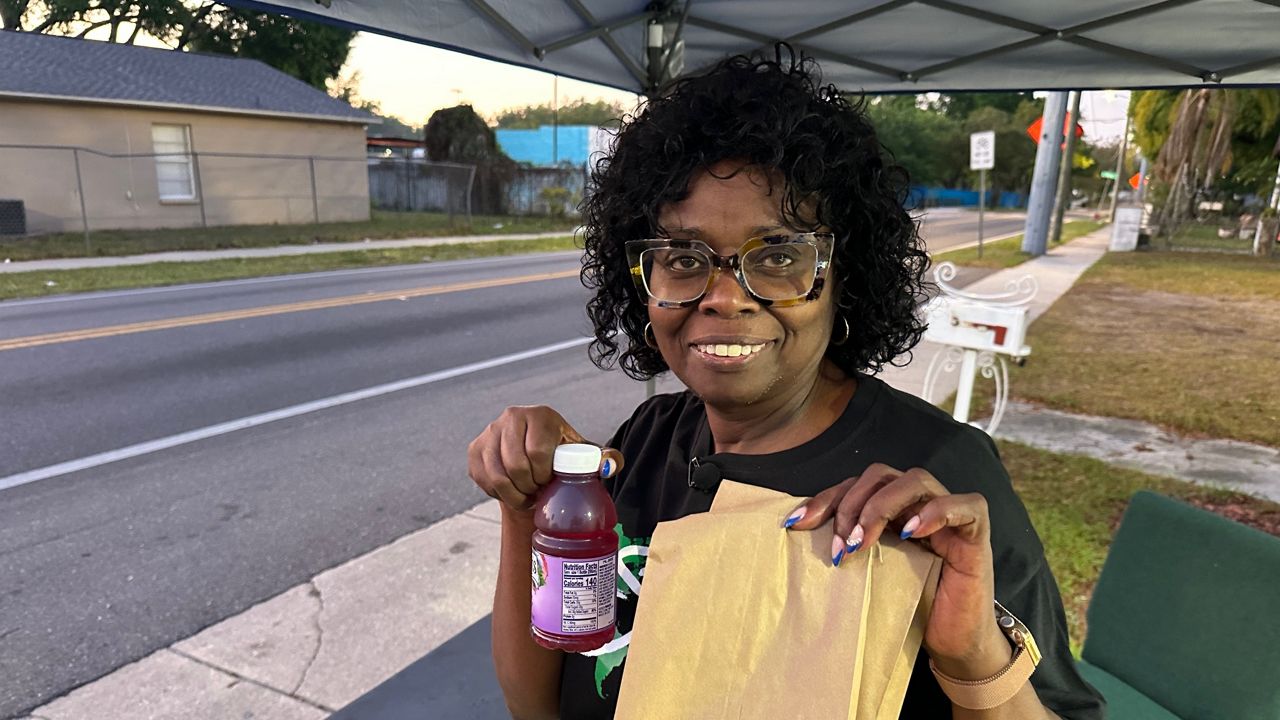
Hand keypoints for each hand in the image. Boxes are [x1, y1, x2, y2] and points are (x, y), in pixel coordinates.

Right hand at [467, 405, 623, 512]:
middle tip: (538, 491)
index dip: (544, 475)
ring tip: (526, 496)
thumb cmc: (562, 456)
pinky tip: (512, 491)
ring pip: (497, 475)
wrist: (532, 458)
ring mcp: (490, 431)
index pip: (537, 452)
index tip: (550, 481)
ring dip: (514, 495)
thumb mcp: (584, 456)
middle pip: (515, 465)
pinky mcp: (475, 448)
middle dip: (529, 486)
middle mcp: (511, 416)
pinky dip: (499, 494)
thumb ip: (605, 459)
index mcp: (540, 415)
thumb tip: (611, 465)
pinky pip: (484, 479)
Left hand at [784, 463, 1009, 675]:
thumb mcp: (867, 575)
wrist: (953, 644)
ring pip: (915, 480)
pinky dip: (936, 511)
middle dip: (850, 504)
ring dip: (881, 506)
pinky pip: (966, 504)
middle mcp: (918, 504)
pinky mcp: (976, 533)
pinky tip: (911, 532)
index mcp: (890, 509)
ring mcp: (949, 515)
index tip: (796, 524)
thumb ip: (846, 547)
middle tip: (839, 545)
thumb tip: (796, 530)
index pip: (853, 485)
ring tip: (863, 541)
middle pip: (880, 474)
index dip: (825, 499)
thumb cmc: (910, 608)